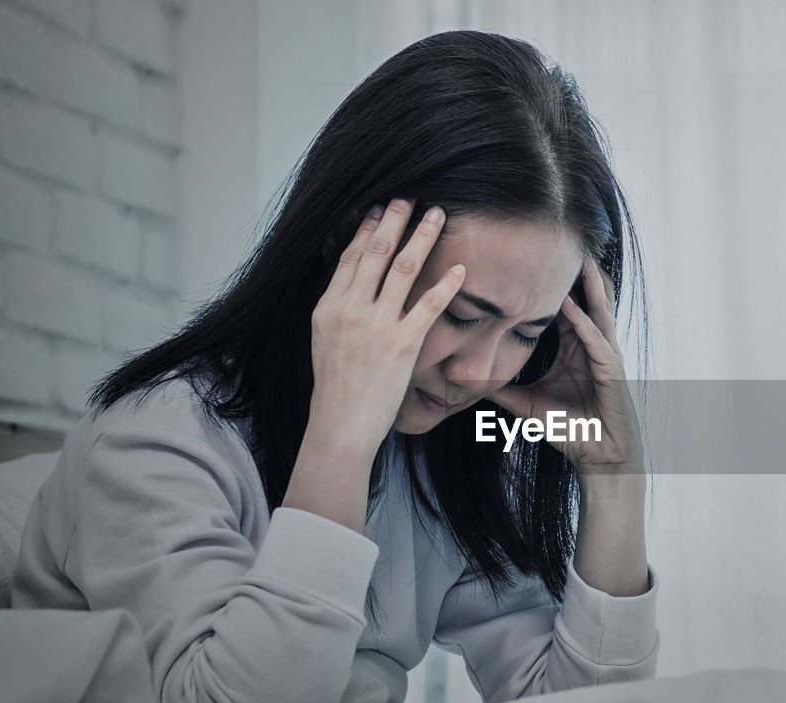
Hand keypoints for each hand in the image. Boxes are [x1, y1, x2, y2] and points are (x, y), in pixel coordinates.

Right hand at [307, 198, 463, 457]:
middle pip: (376, 251)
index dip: (366, 228)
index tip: (380, 208)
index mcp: (329, 306)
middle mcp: (350, 309)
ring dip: (422, 236)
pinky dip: (445, 284)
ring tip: (438, 215)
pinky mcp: (401, 345)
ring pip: (403, 268)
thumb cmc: (336, 389)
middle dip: (395, 219)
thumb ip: (339, 311)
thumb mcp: (325, 341)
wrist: (339, 425)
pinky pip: (428, 306)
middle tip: (411, 195)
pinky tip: (460, 267)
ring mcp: (376, 325)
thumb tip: (351, 286)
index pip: (350, 256)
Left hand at [486, 256, 643, 476]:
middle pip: (585, 299)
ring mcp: (605, 355)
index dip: (549, 285)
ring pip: (597, 311)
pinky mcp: (613, 371)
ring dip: (587, 285)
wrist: (601, 457)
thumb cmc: (572, 430)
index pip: (563, 308)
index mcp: (575, 349)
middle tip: (560, 241)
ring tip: (577, 258)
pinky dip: (585, 323)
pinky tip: (572, 307)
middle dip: (574, 272)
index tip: (529, 261)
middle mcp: (592, 345)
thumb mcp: (528, 405)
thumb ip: (504, 390)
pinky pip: (597, 341)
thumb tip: (471, 381)